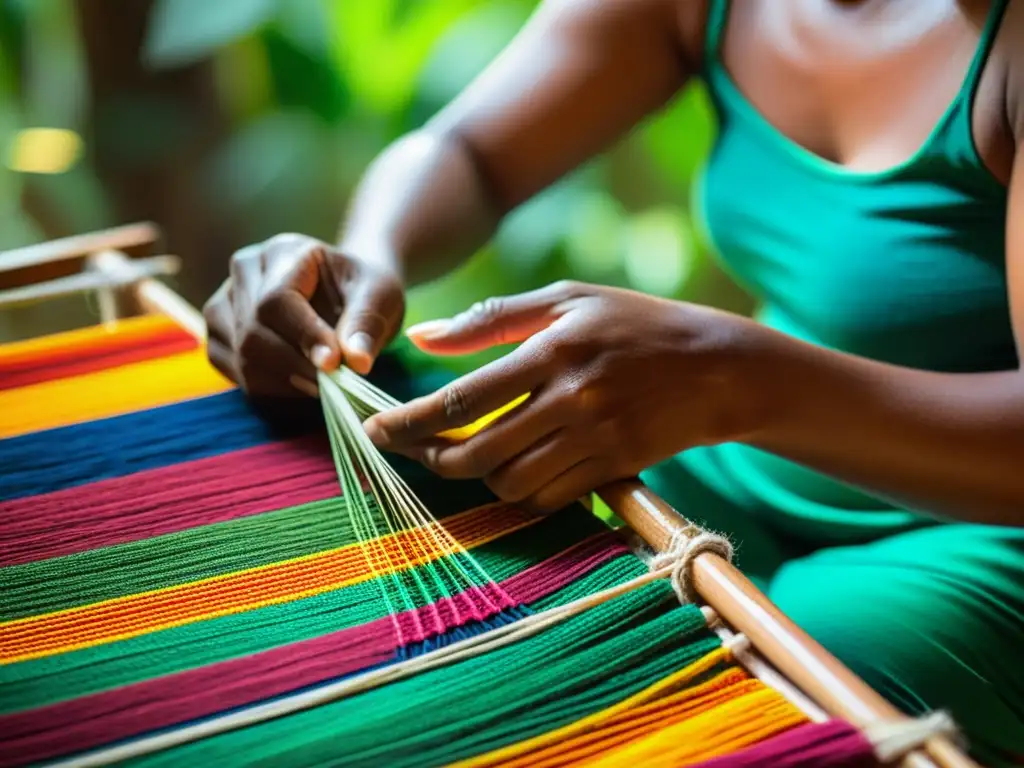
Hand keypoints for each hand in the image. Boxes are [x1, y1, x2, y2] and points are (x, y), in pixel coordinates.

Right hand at [203, 233, 404, 396]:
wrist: (344, 295)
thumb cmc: (363, 291)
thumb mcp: (379, 296)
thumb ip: (367, 324)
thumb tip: (357, 362)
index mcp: (284, 252)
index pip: (278, 299)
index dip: (303, 336)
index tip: (334, 366)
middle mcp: (244, 271)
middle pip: (252, 331)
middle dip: (295, 368)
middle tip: (333, 388)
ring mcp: (224, 301)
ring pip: (240, 355)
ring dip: (281, 383)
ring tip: (321, 388)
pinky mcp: (219, 333)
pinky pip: (232, 369)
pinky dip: (266, 388)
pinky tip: (298, 387)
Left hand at [364, 280, 764, 510]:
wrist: (718, 367)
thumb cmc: (635, 322)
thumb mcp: (567, 300)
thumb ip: (492, 318)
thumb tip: (423, 339)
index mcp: (552, 350)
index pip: (462, 398)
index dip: (409, 421)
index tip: (374, 430)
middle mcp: (571, 399)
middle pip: (477, 452)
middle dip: (432, 458)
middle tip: (412, 449)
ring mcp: (595, 439)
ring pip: (509, 482)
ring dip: (476, 476)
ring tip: (462, 456)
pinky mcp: (614, 468)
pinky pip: (549, 498)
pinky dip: (518, 492)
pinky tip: (509, 470)